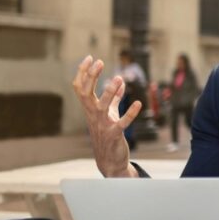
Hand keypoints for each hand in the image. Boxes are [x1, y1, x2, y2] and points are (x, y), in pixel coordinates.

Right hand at [71, 56, 139, 177]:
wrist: (110, 161)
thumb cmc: (108, 135)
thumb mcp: (110, 114)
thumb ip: (114, 99)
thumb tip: (121, 82)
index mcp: (90, 109)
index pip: (80, 88)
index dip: (83, 73)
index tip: (89, 57)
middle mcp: (93, 116)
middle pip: (86, 93)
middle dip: (91, 77)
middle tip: (99, 61)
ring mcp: (102, 126)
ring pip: (101, 106)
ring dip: (109, 92)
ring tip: (118, 78)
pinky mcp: (114, 135)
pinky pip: (121, 123)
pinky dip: (130, 114)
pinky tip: (138, 103)